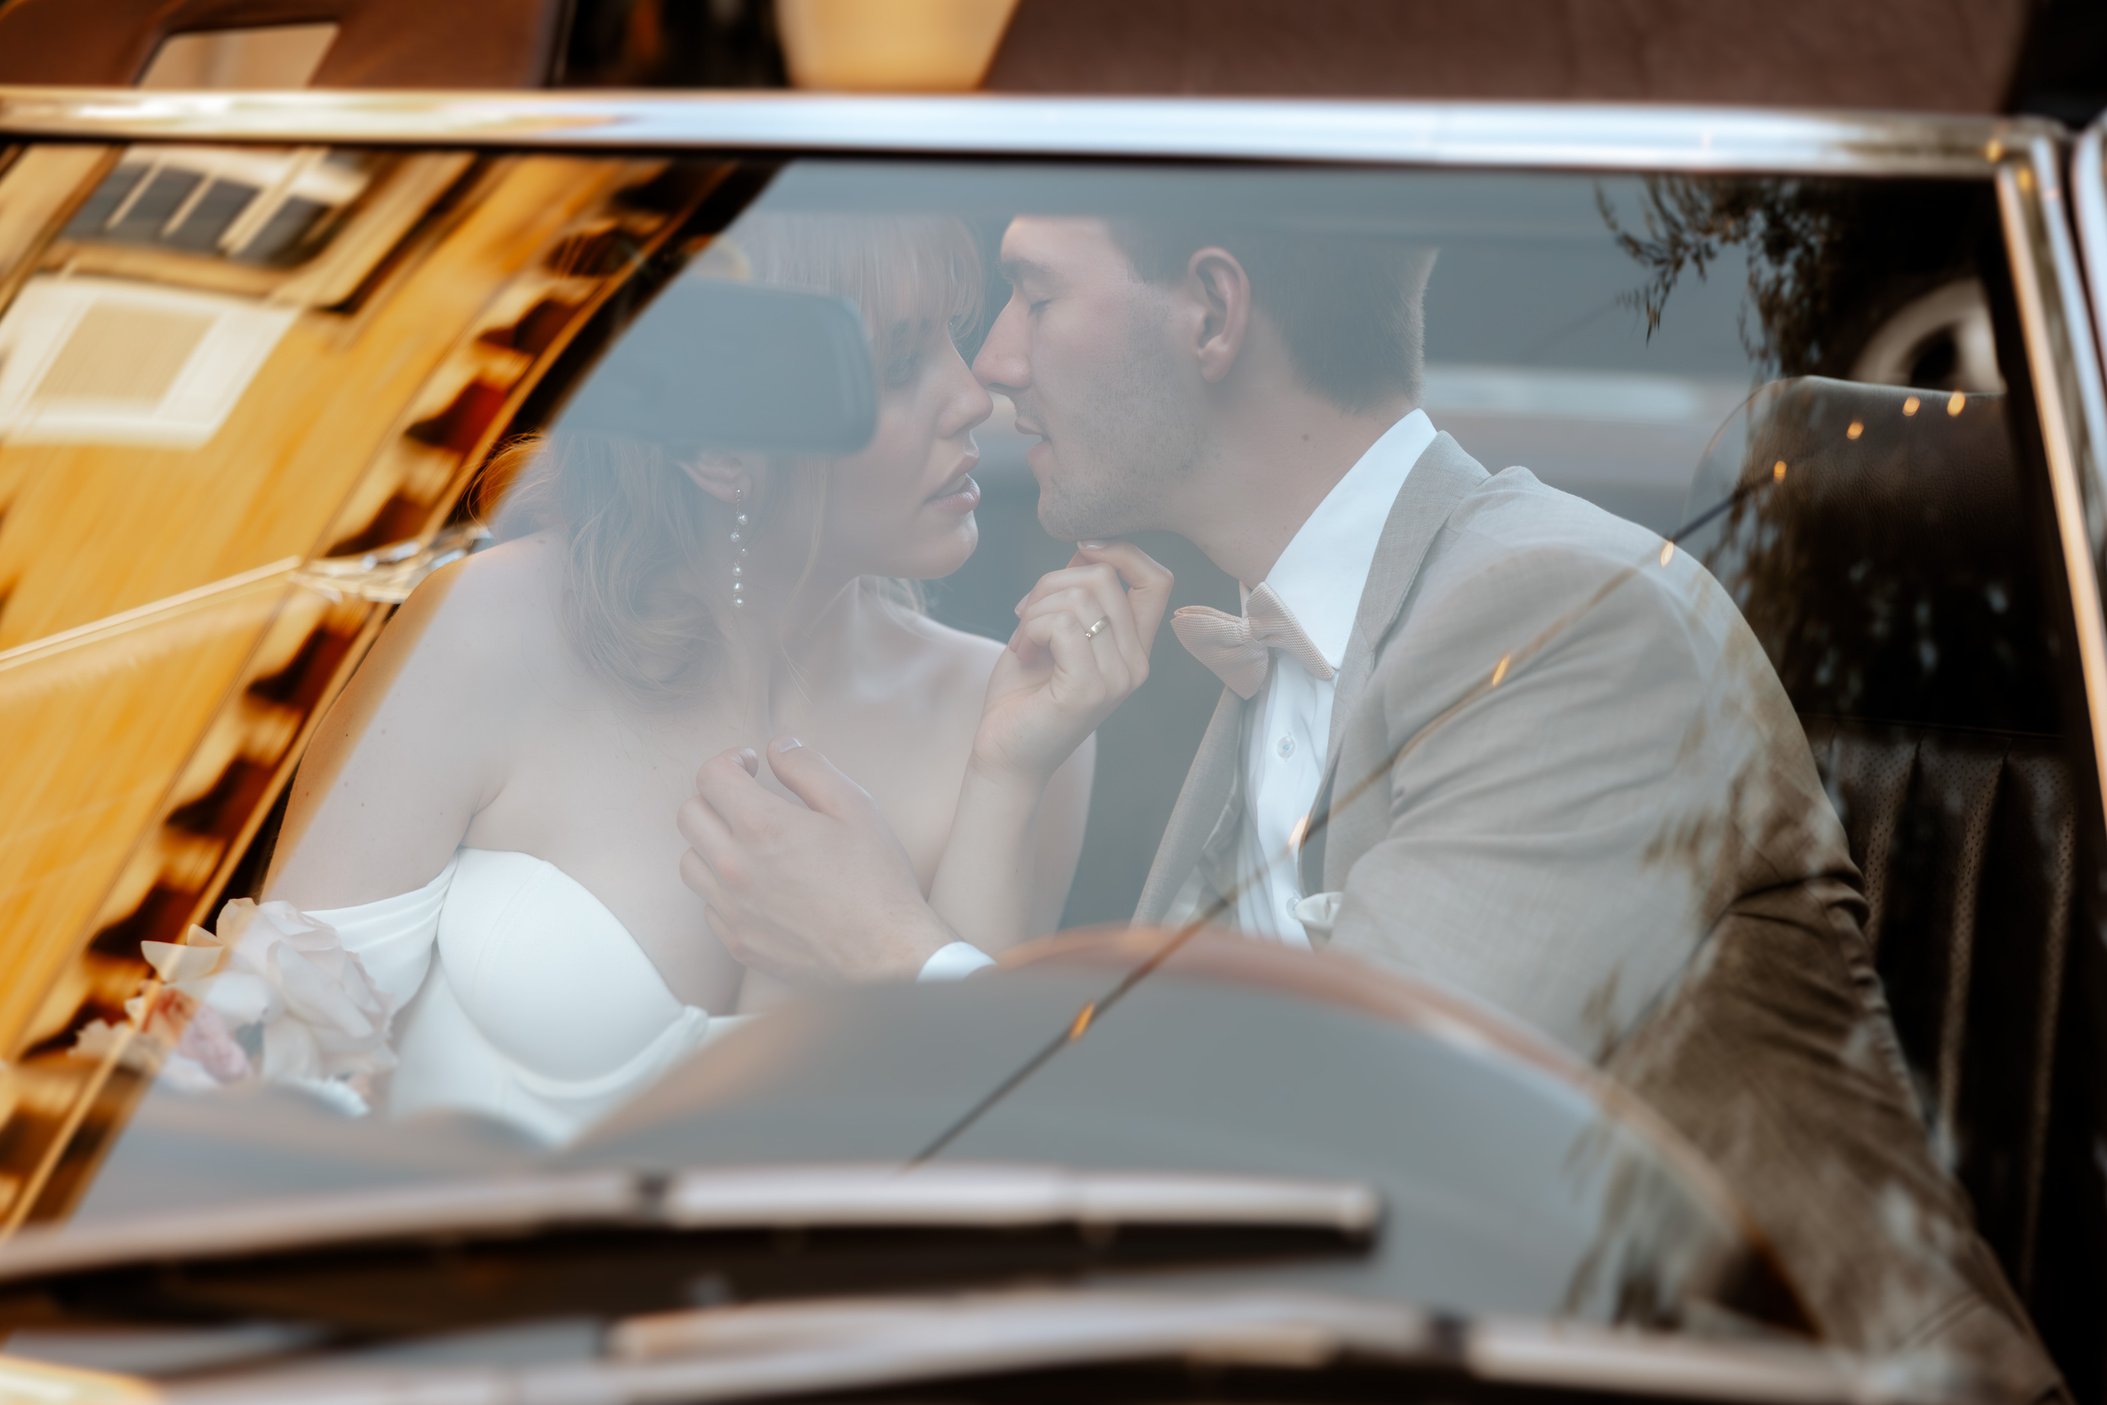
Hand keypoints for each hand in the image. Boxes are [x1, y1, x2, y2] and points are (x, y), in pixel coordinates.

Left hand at [677, 739, 955, 983]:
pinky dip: (722, 887)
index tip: (750, 765)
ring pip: (690, 860)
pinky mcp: (737, 942)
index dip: (729, 760)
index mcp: (762, 827)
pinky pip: (708, 905)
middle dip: (715, 796)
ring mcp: (731, 909)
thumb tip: (778, 747)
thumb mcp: (855, 807)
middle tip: (746, 798)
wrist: (885, 953)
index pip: (710, 777)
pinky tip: (756, 884)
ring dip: (711, 842)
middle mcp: (735, 867)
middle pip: (690, 815)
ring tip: (747, 842)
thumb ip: (809, 768)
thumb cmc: (876, 880)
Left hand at [972, 542, 1172, 784]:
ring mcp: (1117, 679)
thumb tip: (1084, 550)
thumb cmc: (1024, 694)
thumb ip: (1075, 595)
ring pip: (1079, 598)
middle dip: (1050, 583)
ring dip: (1035, 610)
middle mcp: (1136, 663)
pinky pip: (1062, 625)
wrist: (1004, 754)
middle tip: (1025, 615)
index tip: (1079, 552)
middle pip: (1104, 578)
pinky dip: (1031, 628)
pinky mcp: (1089, 689)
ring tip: (1023, 640)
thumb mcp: (1053, 630)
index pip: (1158, 580)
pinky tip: (1022, 651)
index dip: (1122, 551)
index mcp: (1133, 648)